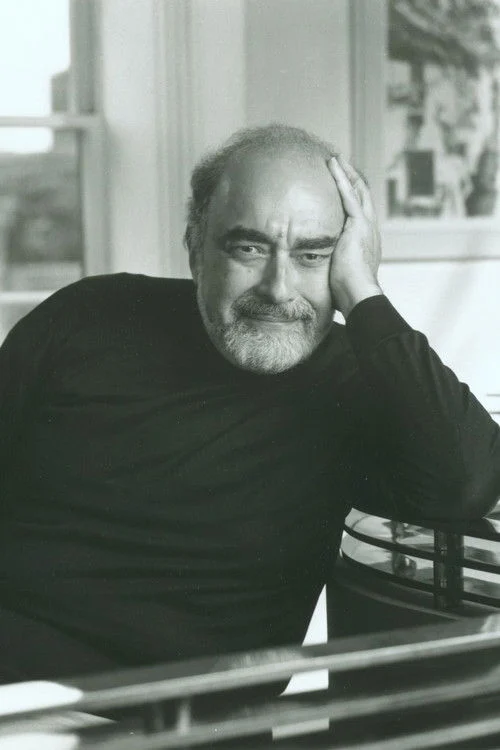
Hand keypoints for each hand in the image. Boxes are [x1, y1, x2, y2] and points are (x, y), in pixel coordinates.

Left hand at [328, 155, 382, 317]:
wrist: (358, 295)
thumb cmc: (348, 293)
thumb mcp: (340, 274)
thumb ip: (333, 266)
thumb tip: (320, 272)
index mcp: (366, 241)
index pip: (359, 213)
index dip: (351, 198)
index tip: (342, 187)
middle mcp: (370, 230)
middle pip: (362, 196)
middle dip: (351, 179)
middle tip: (340, 164)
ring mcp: (366, 225)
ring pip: (357, 190)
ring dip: (346, 173)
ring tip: (335, 158)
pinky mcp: (358, 224)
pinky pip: (349, 195)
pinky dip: (341, 178)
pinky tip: (333, 165)